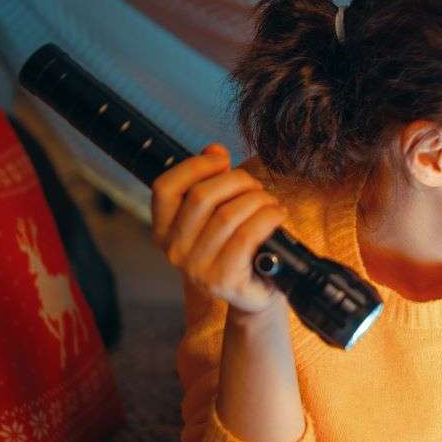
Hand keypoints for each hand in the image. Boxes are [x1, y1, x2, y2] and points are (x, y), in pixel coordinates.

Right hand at [151, 144, 287, 315]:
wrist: (257, 292)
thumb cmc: (238, 247)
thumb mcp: (220, 211)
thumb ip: (212, 179)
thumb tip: (214, 150)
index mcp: (163, 230)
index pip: (164, 188)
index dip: (194, 166)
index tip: (222, 160)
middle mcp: (174, 251)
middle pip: (201, 196)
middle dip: (237, 181)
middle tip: (256, 187)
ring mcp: (197, 269)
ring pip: (227, 215)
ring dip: (257, 200)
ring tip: (270, 203)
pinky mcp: (224, 280)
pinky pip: (246, 236)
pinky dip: (268, 217)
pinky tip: (278, 215)